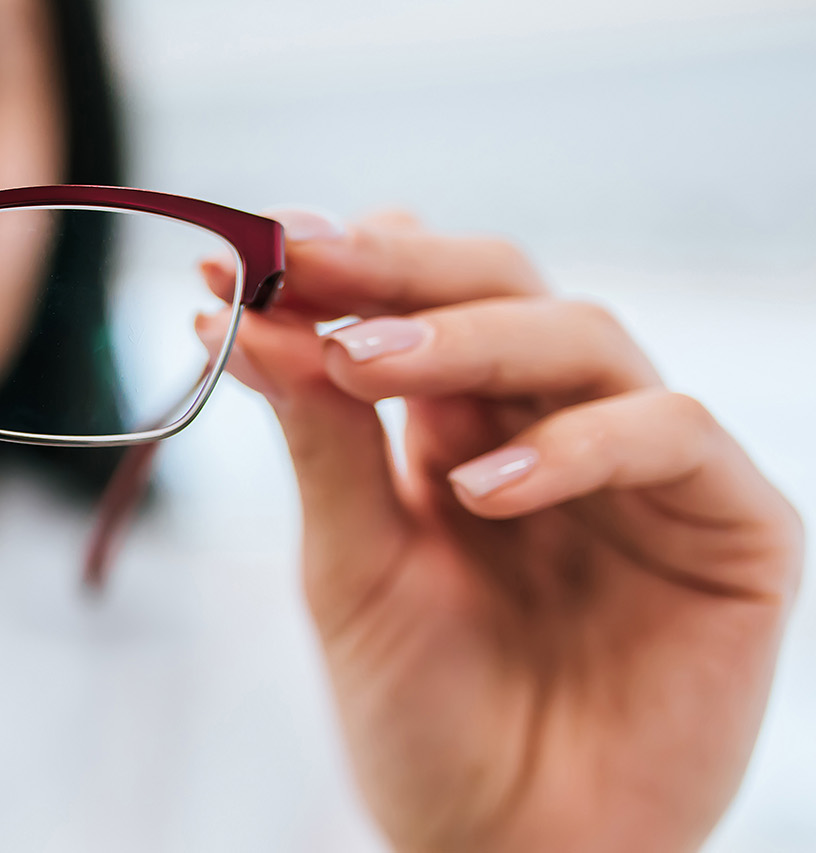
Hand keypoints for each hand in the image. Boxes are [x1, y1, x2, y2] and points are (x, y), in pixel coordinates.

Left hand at [197, 210, 803, 851]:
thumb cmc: (421, 719)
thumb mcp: (349, 567)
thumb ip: (318, 440)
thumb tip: (246, 311)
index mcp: (460, 431)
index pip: (414, 305)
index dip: (341, 265)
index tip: (250, 244)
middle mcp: (555, 430)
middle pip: (500, 288)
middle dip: (398, 270)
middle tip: (307, 260)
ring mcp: (647, 472)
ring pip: (583, 336)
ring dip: (468, 335)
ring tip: (363, 365)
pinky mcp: (732, 528)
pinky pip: (671, 432)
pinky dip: (578, 443)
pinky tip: (487, 489)